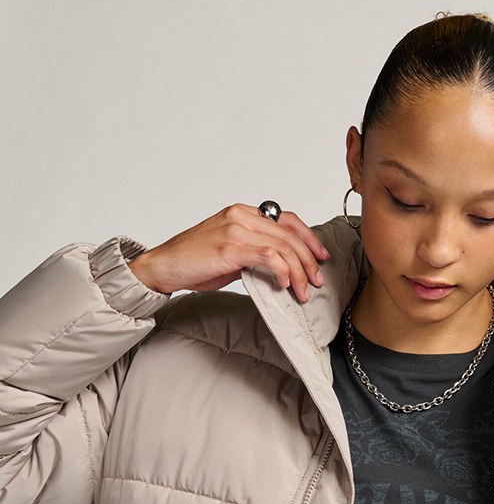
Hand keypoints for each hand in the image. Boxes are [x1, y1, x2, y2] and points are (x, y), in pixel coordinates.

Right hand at [127, 204, 330, 302]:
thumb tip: (279, 268)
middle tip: (316, 280)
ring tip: (303, 290)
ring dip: (298, 271)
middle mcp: (240, 216)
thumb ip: (254, 253)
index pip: (286, 219)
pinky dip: (282, 271)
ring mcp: (235, 229)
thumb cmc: (193, 262)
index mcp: (242, 213)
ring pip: (282, 246)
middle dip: (308, 260)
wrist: (162, 266)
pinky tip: (285, 284)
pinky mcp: (230, 247)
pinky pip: (268, 256)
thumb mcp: (230, 253)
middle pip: (289, 234)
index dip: (308, 237)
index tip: (320, 256)